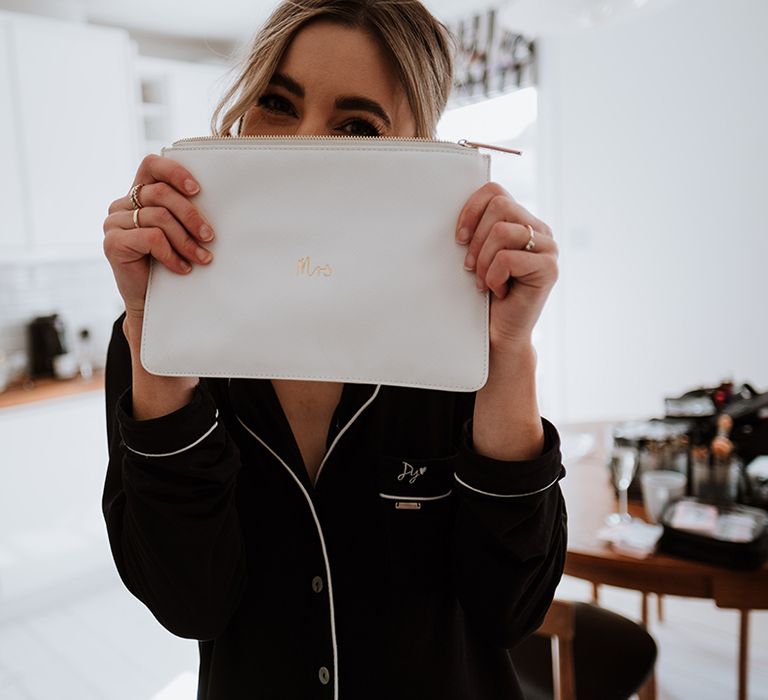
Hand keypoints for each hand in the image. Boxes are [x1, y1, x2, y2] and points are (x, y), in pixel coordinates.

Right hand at [102, 154, 215, 319]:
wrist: (150, 302)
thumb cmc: (170, 264)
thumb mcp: (178, 232)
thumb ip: (182, 212)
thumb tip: (215, 201)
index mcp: (137, 195)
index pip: (152, 165)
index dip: (175, 172)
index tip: (198, 190)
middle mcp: (122, 205)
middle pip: (161, 194)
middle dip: (191, 215)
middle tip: (210, 237)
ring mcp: (114, 223)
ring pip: (159, 217)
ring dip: (186, 240)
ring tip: (202, 258)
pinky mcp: (113, 243)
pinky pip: (151, 238)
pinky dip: (172, 255)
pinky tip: (183, 268)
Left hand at [456, 182, 558, 348]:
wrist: (498, 334)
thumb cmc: (484, 296)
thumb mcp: (477, 255)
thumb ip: (478, 229)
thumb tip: (452, 208)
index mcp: (523, 222)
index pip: (495, 192)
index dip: (471, 210)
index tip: (459, 238)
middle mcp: (540, 230)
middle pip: (500, 206)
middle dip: (476, 239)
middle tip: (471, 267)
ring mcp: (549, 248)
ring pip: (503, 231)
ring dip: (484, 260)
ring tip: (484, 281)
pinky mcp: (549, 269)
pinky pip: (508, 258)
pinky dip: (493, 276)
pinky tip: (498, 290)